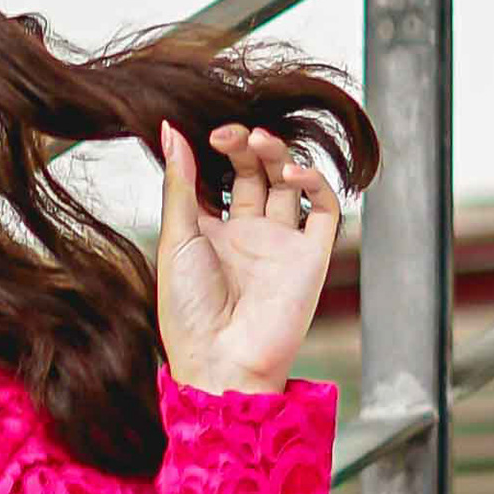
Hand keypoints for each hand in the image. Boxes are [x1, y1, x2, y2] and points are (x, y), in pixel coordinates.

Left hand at [156, 118, 344, 390]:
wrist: (222, 362)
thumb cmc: (188, 312)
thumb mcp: (176, 238)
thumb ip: (179, 184)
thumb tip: (169, 131)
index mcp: (209, 232)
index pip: (217, 176)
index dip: (213, 151)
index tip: (201, 133)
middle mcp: (247, 233)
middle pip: (253, 172)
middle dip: (244, 145)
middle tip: (229, 135)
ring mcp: (280, 242)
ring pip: (288, 183)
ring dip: (277, 153)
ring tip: (260, 141)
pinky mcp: (311, 255)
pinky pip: (324, 210)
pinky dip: (314, 183)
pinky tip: (291, 174)